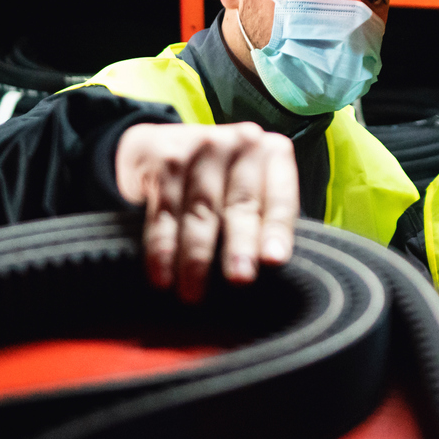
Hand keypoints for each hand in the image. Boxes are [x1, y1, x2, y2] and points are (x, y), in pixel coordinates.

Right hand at [113, 122, 298, 300]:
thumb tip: (268, 272)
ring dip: (196, 257)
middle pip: (241, 204)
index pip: (280, 196)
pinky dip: (162, 249)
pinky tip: (162, 275)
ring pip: (200, 213)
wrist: (158, 145)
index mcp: (271, 154)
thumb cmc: (219, 180)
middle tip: (240, 279)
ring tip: (193, 293)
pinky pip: (164, 214)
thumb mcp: (250, 187)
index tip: (274, 260)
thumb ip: (263, 220)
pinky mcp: (165, 162)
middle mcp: (240, 145)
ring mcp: (201, 150)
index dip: (278, 230)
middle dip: (239, 245)